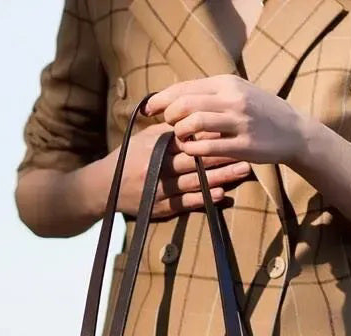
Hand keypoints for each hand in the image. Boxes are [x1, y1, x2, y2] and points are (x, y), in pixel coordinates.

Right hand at [101, 121, 252, 218]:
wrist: (103, 188)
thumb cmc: (127, 159)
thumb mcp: (144, 139)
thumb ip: (167, 130)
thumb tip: (193, 112)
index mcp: (156, 148)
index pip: (188, 139)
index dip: (210, 135)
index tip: (231, 129)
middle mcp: (158, 168)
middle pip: (196, 160)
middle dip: (222, 155)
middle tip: (247, 149)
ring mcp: (161, 190)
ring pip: (195, 182)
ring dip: (221, 177)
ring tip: (243, 171)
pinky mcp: (161, 208)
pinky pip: (186, 203)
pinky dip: (205, 199)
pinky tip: (222, 196)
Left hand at [143, 75, 308, 166]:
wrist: (294, 131)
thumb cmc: (260, 113)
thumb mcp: (238, 93)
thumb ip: (211, 94)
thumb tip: (176, 97)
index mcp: (228, 83)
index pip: (186, 87)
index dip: (162, 98)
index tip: (149, 108)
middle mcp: (233, 99)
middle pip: (185, 103)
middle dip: (169, 115)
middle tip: (167, 125)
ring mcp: (239, 123)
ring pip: (195, 123)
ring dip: (180, 133)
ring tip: (179, 138)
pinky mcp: (244, 146)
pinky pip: (209, 148)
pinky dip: (193, 150)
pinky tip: (191, 152)